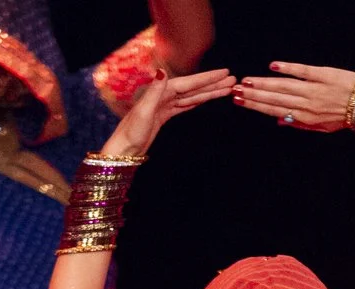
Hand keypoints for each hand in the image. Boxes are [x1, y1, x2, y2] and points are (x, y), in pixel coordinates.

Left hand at [103, 67, 235, 157]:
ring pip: (191, 96)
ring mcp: (164, 105)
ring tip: (225, 89)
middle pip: (193, 87)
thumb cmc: (130, 134)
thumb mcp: (143, 112)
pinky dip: (196, 101)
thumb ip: (154, 91)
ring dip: (208, 92)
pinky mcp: (163, 115)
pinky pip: (184, 105)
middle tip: (231, 79)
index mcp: (161, 91)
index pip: (189, 83)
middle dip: (212, 83)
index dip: (207, 78)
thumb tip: (162, 72)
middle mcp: (163, 95)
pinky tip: (205, 98)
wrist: (122, 150)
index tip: (224, 73)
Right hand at [232, 61, 354, 132]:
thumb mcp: (320, 127)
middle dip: (253, 95)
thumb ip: (299, 124)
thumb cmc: (341, 118)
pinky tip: (273, 66)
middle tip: (235, 90)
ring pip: (284, 86)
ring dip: (264, 83)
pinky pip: (303, 71)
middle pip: (275, 98)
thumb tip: (279, 121)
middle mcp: (306, 104)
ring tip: (247, 80)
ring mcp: (314, 89)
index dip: (256, 106)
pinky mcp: (323, 75)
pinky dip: (288, 68)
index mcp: (304, 118)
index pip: (274, 111)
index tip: (240, 101)